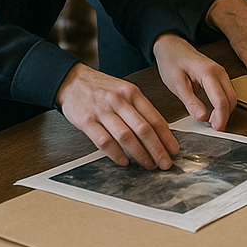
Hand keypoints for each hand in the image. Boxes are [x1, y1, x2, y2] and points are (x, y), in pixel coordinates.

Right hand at [55, 62, 180, 168]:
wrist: (73, 80)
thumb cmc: (102, 88)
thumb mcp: (124, 90)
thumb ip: (139, 108)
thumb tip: (157, 131)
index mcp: (133, 93)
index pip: (155, 117)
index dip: (166, 136)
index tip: (174, 149)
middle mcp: (120, 101)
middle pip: (143, 129)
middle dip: (157, 149)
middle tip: (165, 163)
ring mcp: (103, 111)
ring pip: (126, 136)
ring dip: (139, 153)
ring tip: (148, 165)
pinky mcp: (87, 121)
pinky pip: (104, 141)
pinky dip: (116, 154)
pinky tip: (124, 162)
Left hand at [152, 33, 235, 130]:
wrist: (172, 46)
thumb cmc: (172, 62)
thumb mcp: (176, 84)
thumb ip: (190, 101)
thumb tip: (202, 117)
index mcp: (209, 73)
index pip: (221, 100)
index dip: (221, 118)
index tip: (216, 130)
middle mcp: (220, 72)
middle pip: (231, 99)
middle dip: (225, 116)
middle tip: (213, 129)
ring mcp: (221, 73)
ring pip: (232, 96)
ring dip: (225, 111)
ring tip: (212, 123)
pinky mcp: (220, 76)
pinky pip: (227, 92)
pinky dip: (224, 105)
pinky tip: (214, 112)